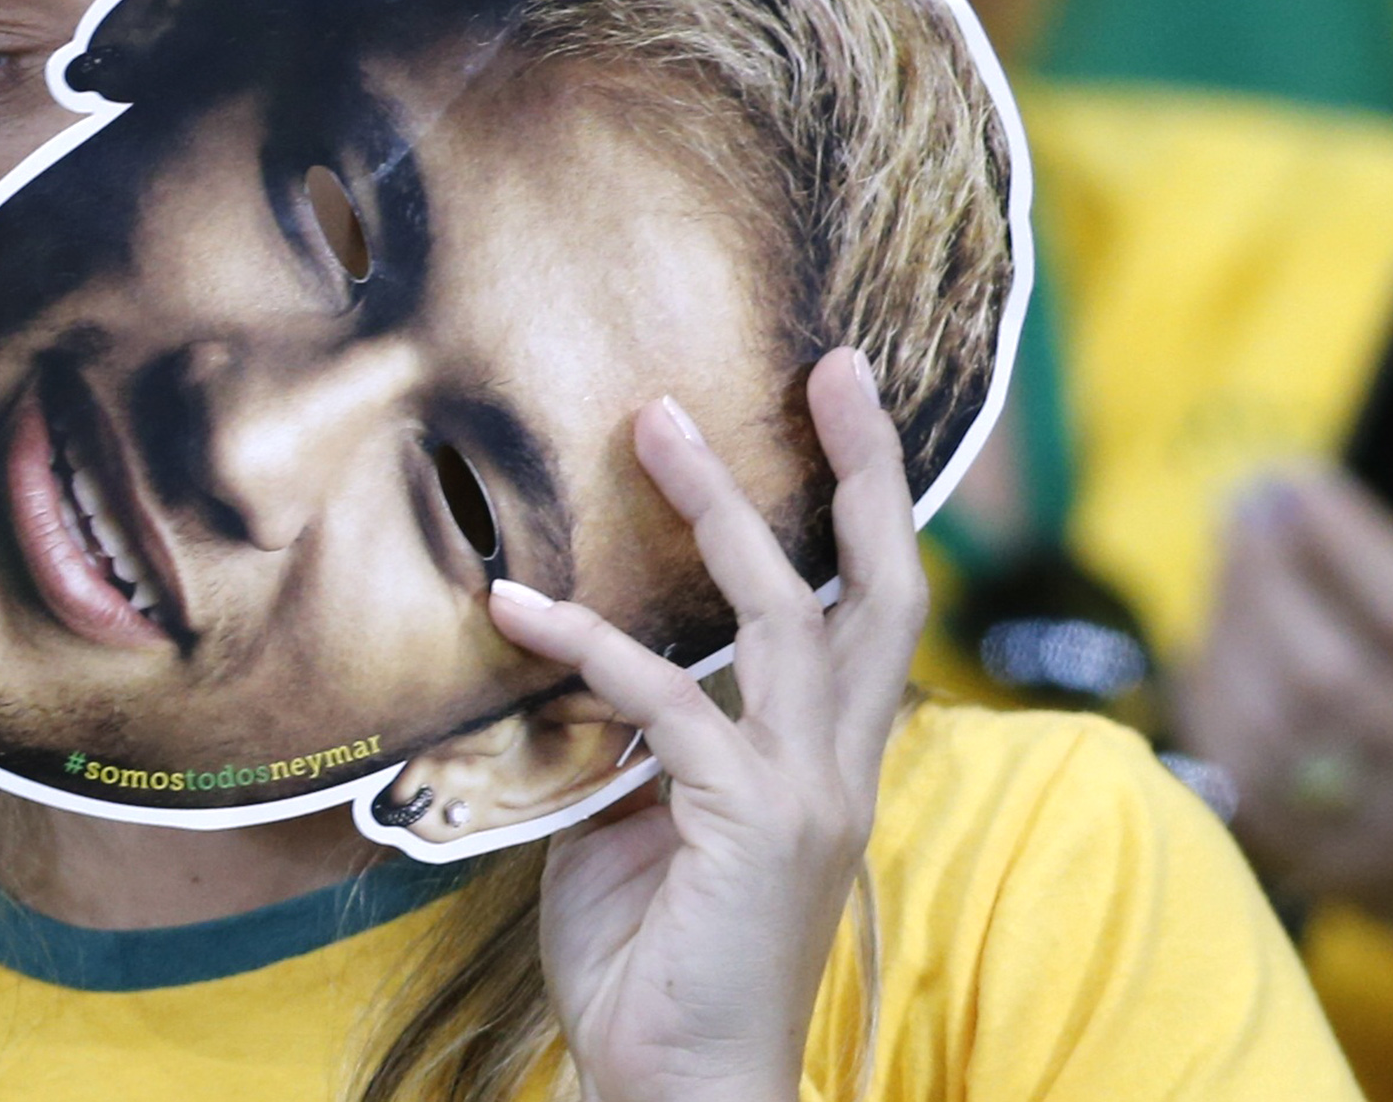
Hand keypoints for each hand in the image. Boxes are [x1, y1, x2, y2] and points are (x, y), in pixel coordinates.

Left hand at [485, 349, 924, 1101]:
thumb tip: (578, 660)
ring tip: (656, 423)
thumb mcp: (640, 824)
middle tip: (834, 363)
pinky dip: (587, 640)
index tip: (844, 401)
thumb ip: (632, 738)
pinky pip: (665, 702)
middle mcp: (838, 767)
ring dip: (721, 510)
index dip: (866, 508)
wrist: (680, 1089)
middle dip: (863, 471)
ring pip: (783, 615)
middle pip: (879, 590)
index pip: (869, 614)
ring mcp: (804, 794)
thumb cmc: (652, 965)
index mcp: (825, 763)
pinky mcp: (750, 824)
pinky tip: (514, 603)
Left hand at [1177, 468, 1392, 944]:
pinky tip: (1206, 636)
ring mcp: (1380, 831)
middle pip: (1328, 667)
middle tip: (1242, 499)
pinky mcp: (1318, 864)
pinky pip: (1234, 770)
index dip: (1344, 537)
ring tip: (1227, 555)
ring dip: (1229, 620)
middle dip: (1269, 570)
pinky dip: (1208, 693)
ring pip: (1271, 716)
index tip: (1294, 473)